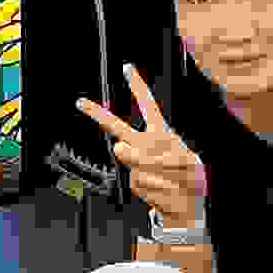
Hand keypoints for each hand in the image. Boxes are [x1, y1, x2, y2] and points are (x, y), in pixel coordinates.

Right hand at [71, 64, 206, 227]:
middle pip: (117, 126)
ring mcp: (137, 163)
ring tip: (168, 176)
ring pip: (127, 156)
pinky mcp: (134, 181)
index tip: (127, 68)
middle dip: (98, 114)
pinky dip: (155, 186)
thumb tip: (133, 155)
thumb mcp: (188, 163)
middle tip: (81, 103)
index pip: (148, 105)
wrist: (188, 204)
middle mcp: (145, 145)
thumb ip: (166, 156)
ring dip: (150, 166)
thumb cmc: (191, 178)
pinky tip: (165, 189)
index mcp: (160, 133)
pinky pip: (139, 179)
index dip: (137, 86)